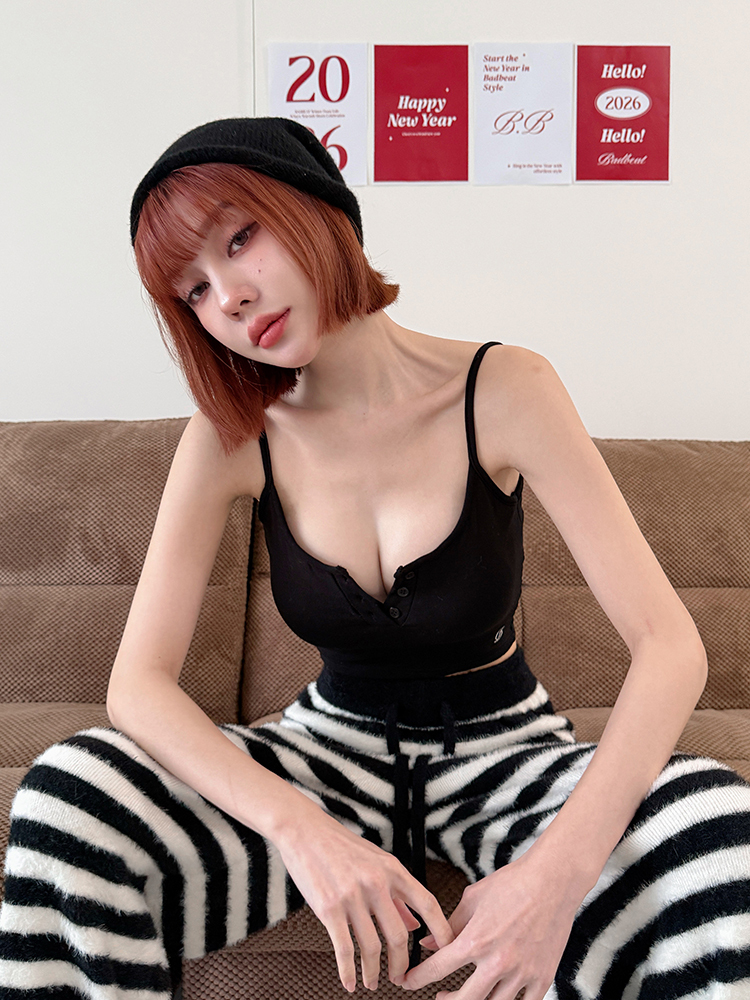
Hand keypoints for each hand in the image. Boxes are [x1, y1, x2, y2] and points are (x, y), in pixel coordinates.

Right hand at [276, 806, 453, 992]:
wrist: (306, 832)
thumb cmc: (342, 846)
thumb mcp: (377, 862)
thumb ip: (397, 894)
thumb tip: (414, 924)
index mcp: (392, 869)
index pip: (428, 903)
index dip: (442, 931)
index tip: (447, 951)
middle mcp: (376, 883)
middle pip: (399, 936)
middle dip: (401, 965)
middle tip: (400, 978)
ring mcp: (352, 896)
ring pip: (372, 948)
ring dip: (374, 973)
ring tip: (373, 982)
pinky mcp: (329, 908)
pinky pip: (344, 949)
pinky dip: (348, 972)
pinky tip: (349, 982)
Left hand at [395, 848, 578, 999]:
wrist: (552, 881)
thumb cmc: (513, 884)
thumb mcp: (473, 898)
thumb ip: (450, 925)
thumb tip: (429, 943)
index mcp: (477, 940)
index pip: (438, 968)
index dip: (418, 978)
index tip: (408, 981)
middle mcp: (498, 962)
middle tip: (436, 996)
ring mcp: (521, 973)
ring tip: (463, 997)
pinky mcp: (542, 977)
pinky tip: (497, 998)